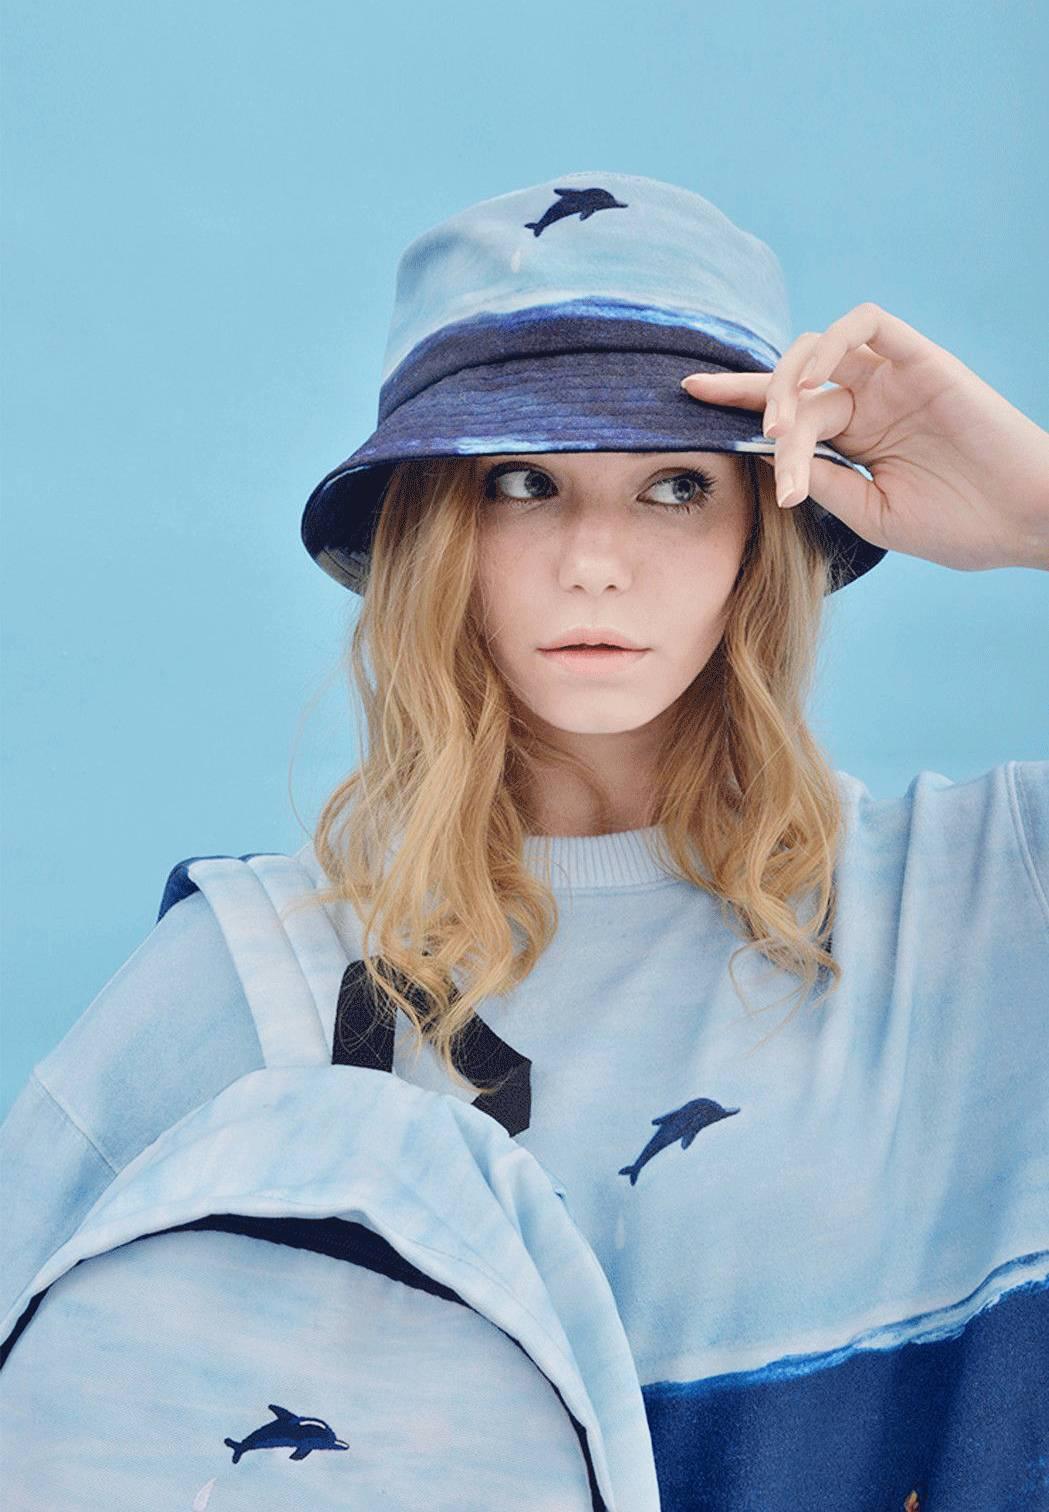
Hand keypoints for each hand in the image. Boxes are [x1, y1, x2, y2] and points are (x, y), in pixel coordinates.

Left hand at [681, 301, 1048, 571]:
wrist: (1022, 521)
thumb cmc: (959, 525)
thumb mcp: (870, 514)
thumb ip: (823, 480)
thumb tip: (771, 457)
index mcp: (855, 440)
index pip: (786, 411)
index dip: (736, 400)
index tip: (686, 397)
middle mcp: (869, 402)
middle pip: (792, 382)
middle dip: (756, 399)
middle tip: (757, 436)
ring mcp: (894, 378)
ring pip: (818, 349)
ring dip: (790, 381)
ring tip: (783, 429)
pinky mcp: (922, 359)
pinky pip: (868, 323)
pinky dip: (832, 341)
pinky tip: (815, 378)